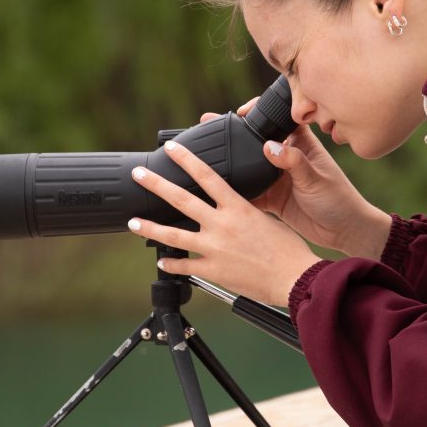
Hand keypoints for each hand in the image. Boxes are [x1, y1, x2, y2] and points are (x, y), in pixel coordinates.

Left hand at [126, 139, 321, 305]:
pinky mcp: (213, 271)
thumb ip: (242, 210)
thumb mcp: (266, 218)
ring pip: (174, 236)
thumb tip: (229, 203)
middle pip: (181, 200)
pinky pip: (185, 266)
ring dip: (150, 227)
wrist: (293, 277)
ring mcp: (214, 249)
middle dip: (156, 185)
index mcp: (237, 208)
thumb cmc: (287, 249)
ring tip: (132, 221)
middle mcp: (222, 225)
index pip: (207, 176)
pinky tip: (161, 262)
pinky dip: (171, 265)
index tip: (171, 149)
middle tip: (139, 175)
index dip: (186, 159)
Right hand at [199, 99, 391, 258]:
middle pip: (256, 140)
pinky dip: (235, 190)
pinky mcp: (272, 198)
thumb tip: (269, 146)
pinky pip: (249, 190)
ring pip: (249, 165)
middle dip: (235, 133)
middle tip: (210, 124)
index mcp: (301, 144)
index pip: (278, 118)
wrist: (344, 232)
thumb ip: (293, 162)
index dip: (258, 111)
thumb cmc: (339, 200)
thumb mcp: (316, 179)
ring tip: (205, 153)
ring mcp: (277, 177)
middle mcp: (286, 157)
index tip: (241, 112)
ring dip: (232, 161)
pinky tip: (215, 188)